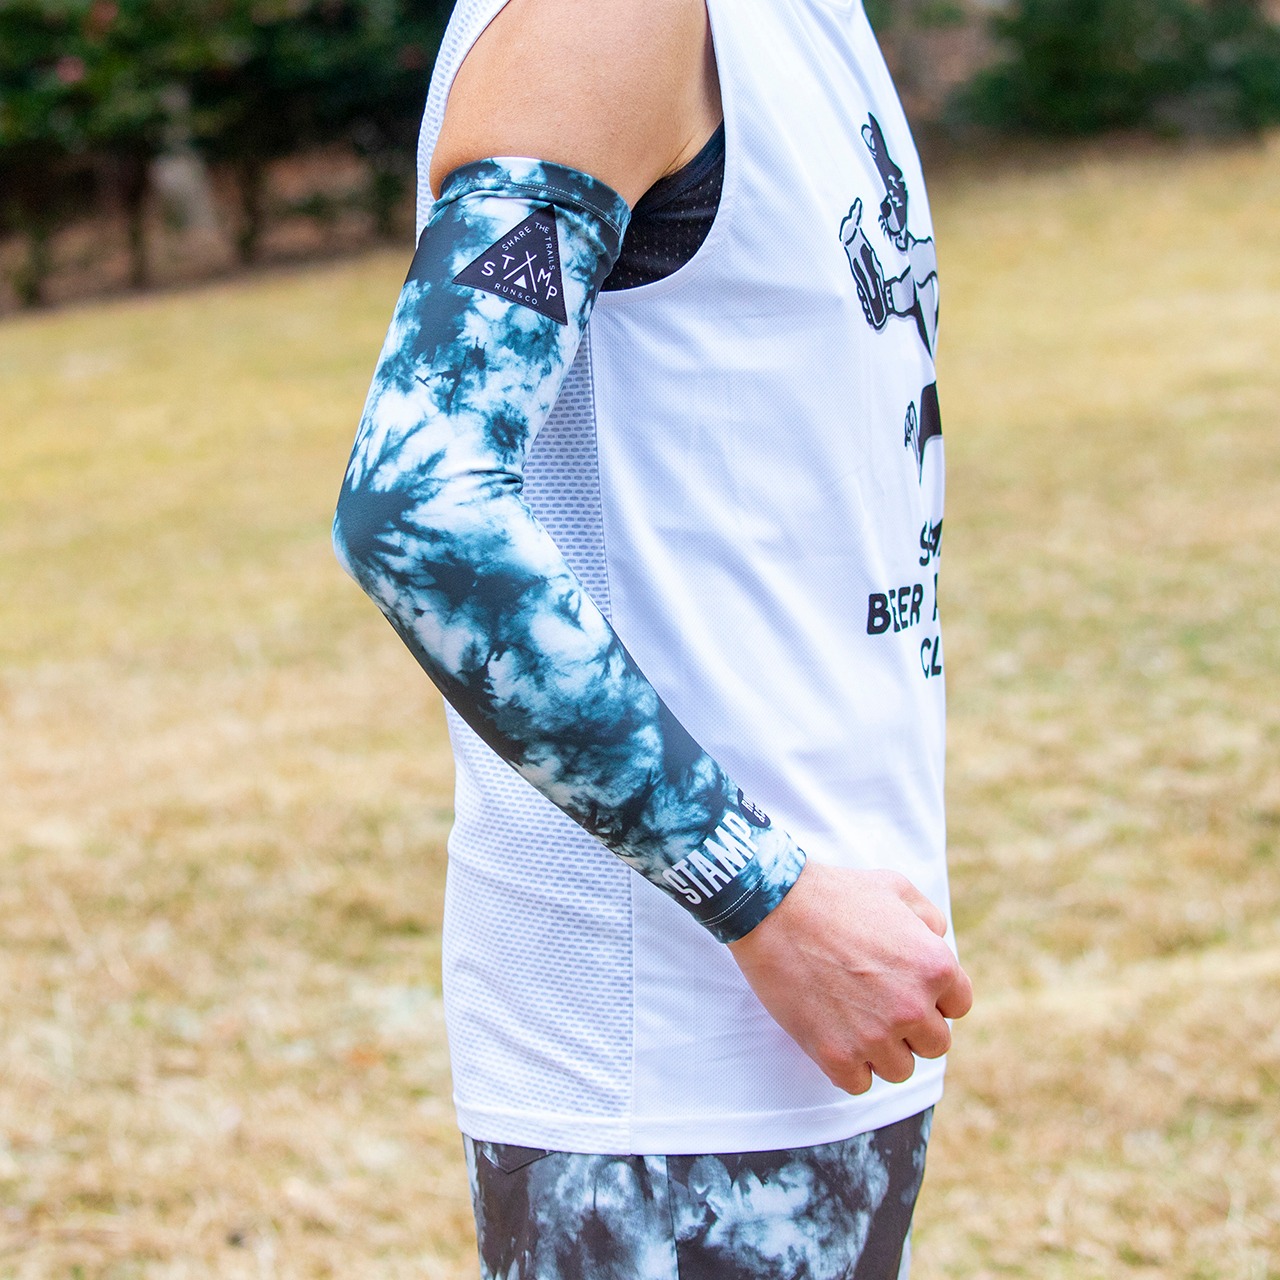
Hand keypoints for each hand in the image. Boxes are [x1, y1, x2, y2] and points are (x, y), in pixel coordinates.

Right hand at [727, 861, 972, 1094]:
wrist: (771, 907)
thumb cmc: (833, 893)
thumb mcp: (895, 887)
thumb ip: (928, 918)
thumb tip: (938, 941)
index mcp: (935, 966)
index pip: (958, 1006)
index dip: (932, 996)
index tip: (904, 986)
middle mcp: (912, 1007)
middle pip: (934, 1045)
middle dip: (910, 1027)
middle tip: (876, 1002)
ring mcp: (874, 1035)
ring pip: (899, 1070)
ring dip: (880, 1050)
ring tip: (852, 1017)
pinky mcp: (836, 1054)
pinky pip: (858, 1083)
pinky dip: (847, 1065)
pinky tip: (832, 1033)